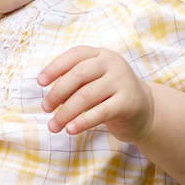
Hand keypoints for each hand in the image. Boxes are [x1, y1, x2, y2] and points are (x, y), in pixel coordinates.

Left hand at [38, 46, 152, 140]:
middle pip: (78, 75)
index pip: (74, 55)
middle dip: (57, 92)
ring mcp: (123, 82)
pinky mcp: (129, 102)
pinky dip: (82, 122)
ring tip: (54, 126)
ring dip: (65, 112)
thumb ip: (74, 81)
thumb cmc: (109, 94)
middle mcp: (113, 64)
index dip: (54, 68)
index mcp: (101, 54)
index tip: (39, 82)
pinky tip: (70, 129)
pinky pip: (101, 112)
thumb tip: (47, 92)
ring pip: (86, 95)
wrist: (144, 109)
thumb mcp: (93, 80)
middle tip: (45, 108)